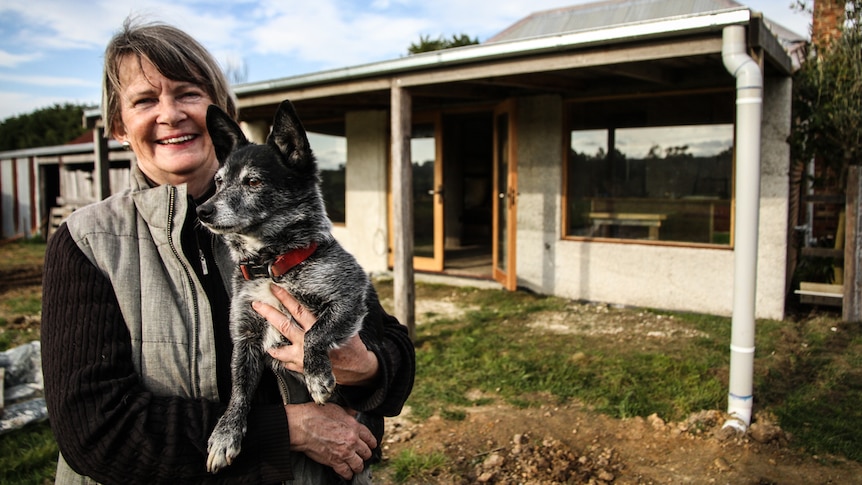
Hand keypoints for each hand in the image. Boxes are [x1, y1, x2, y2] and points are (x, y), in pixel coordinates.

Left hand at [253, 284, 379, 385]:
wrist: (356, 369)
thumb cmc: (351, 345)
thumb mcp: (342, 325)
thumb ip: (328, 316)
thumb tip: (320, 298)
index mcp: (318, 329)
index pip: (298, 310)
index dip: (285, 298)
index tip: (274, 288)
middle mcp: (307, 343)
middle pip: (283, 325)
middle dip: (269, 313)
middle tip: (256, 304)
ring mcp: (302, 358)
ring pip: (279, 349)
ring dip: (269, 342)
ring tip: (261, 336)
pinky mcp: (302, 369)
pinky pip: (285, 363)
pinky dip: (280, 357)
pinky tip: (276, 352)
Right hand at [285, 402, 376, 478]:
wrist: (302, 426)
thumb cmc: (315, 415)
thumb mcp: (336, 409)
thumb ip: (348, 413)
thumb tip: (353, 413)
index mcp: (354, 427)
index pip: (370, 438)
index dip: (371, 442)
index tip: (371, 445)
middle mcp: (352, 441)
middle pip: (366, 452)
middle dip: (365, 454)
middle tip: (363, 455)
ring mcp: (344, 452)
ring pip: (359, 464)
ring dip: (358, 466)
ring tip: (357, 466)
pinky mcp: (334, 462)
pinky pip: (346, 472)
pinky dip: (347, 474)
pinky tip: (347, 473)